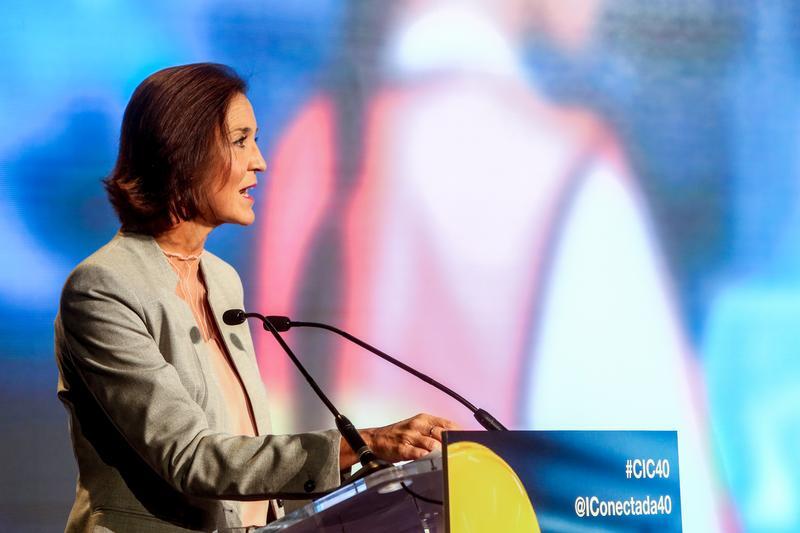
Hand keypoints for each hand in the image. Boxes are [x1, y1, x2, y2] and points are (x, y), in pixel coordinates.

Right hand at [340, 413, 458, 467]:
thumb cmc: (398, 435)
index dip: (459, 432)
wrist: (374, 439)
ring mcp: (409, 436)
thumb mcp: (417, 427)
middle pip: (442, 433)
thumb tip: (454, 439)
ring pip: (432, 444)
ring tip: (453, 459)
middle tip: (464, 452)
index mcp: (424, 419)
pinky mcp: (402, 448)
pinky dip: (427, 457)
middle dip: (453, 443)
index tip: (469, 440)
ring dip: (443, 452)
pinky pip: (417, 453)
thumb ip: (434, 432)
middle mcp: (418, 425)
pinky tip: (434, 461)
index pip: (447, 423)